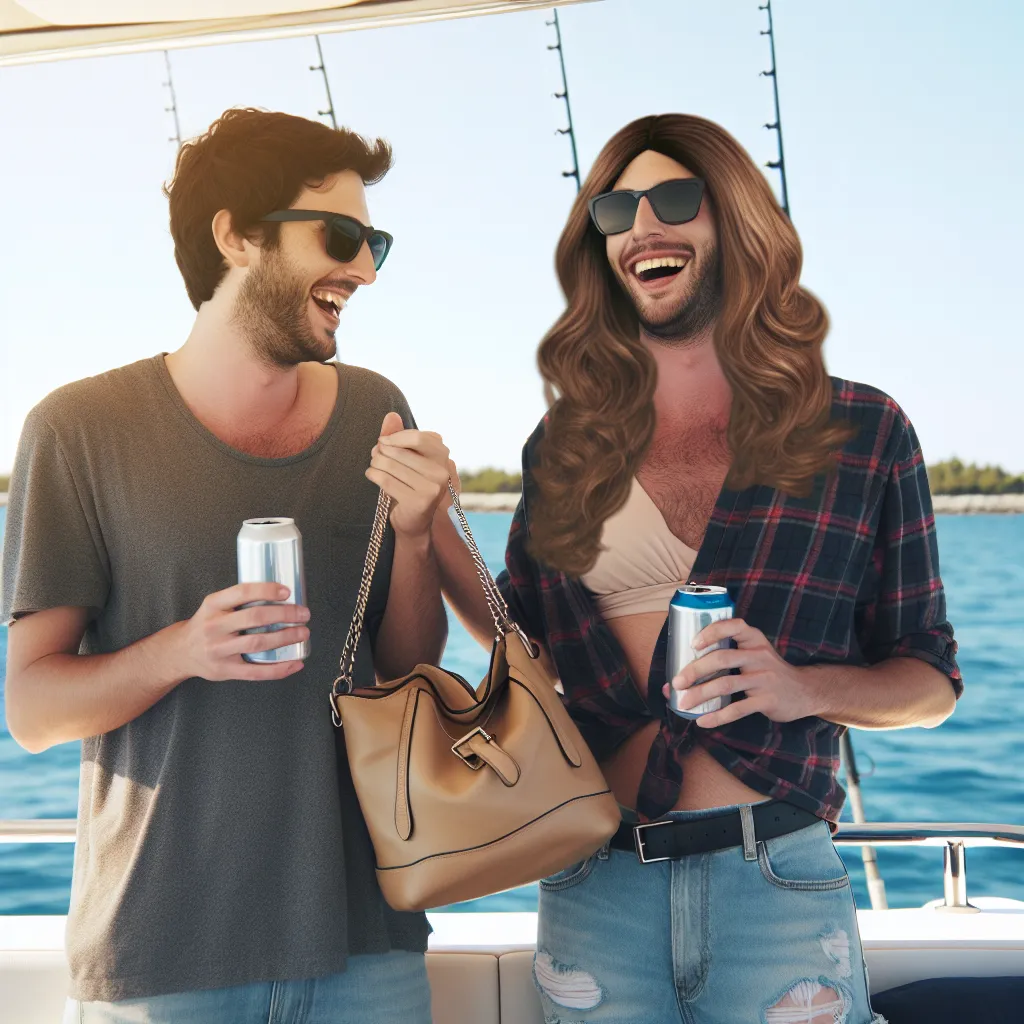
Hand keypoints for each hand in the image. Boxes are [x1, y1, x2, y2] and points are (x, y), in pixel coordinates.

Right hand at [171, 582, 309, 680]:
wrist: (180, 652)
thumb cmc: (206, 625)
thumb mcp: (214, 606)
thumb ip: (239, 600)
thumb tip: (281, 593)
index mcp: (213, 605)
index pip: (242, 592)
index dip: (267, 590)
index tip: (287, 591)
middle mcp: (214, 626)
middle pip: (255, 618)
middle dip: (285, 615)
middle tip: (304, 614)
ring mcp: (219, 650)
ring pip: (258, 643)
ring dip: (286, 638)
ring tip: (303, 632)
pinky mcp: (225, 670)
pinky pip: (256, 672)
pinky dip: (279, 669)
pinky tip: (295, 663)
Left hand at [367, 412, 450, 537]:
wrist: (414, 521)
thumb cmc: (409, 484)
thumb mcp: (406, 458)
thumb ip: (399, 436)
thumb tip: (391, 415)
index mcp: (443, 456)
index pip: (417, 437)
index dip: (395, 437)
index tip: (383, 442)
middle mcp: (442, 471)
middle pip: (401, 451)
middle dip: (382, 451)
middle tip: (375, 455)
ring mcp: (433, 488)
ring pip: (391, 465)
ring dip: (376, 463)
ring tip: (374, 465)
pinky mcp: (419, 502)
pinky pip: (387, 481)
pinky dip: (373, 475)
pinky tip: (371, 474)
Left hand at [662, 617, 816, 728]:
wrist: (805, 691)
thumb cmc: (768, 671)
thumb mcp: (754, 655)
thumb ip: (726, 658)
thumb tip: (679, 678)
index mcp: (754, 639)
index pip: (733, 626)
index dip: (712, 632)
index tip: (693, 643)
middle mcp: (759, 655)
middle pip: (722, 658)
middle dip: (695, 670)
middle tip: (677, 683)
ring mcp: (765, 678)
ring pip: (726, 684)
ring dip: (701, 694)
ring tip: (684, 703)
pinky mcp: (767, 700)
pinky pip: (738, 708)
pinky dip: (718, 716)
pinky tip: (703, 721)